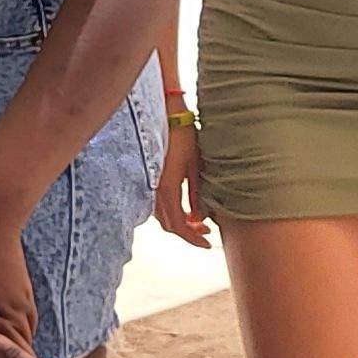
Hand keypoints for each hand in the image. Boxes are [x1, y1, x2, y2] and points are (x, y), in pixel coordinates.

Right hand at [154, 111, 211, 247]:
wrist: (167, 113)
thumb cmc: (184, 136)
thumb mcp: (195, 166)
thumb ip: (197, 194)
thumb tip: (199, 218)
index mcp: (167, 188)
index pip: (178, 225)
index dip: (193, 238)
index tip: (207, 244)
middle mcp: (154, 190)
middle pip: (169, 224)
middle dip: (188, 232)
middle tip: (206, 234)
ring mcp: (150, 184)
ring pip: (163, 215)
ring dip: (180, 222)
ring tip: (199, 222)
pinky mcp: (151, 178)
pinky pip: (159, 204)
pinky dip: (173, 211)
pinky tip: (186, 208)